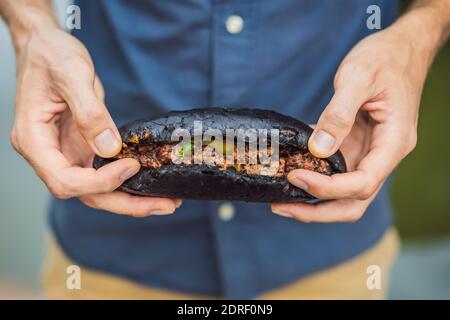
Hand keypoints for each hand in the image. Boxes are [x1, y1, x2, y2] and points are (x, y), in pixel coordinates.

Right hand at [10, 28, 180, 216]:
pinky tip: (152, 181)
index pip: (64, 180)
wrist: (45, 47)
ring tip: (167, 201)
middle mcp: (48, 154)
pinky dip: (127, 181)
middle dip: (125, 203)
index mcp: (34, 140)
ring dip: (131, 198)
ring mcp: (66, 153)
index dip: (100, 181)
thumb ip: (89, 112)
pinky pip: (104, 173)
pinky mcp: (82, 148)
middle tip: (165, 204)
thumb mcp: (71, 74)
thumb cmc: (50, 55)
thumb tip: (110, 148)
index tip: (132, 166)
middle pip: (85, 194)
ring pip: (97, 189)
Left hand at [272, 10, 442, 221]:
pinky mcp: (356, 144)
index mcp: (393, 142)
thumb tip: (317, 150)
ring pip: (344, 191)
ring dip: (314, 199)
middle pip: (354, 200)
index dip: (327, 187)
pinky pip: (336, 170)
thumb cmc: (385, 58)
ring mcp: (369, 151)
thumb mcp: (359, 79)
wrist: (400, 48)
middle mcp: (383, 154)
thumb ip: (338, 115)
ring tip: (281, 198)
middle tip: (281, 207)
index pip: (362, 183)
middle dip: (319, 210)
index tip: (295, 177)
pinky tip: (290, 171)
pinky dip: (314, 176)